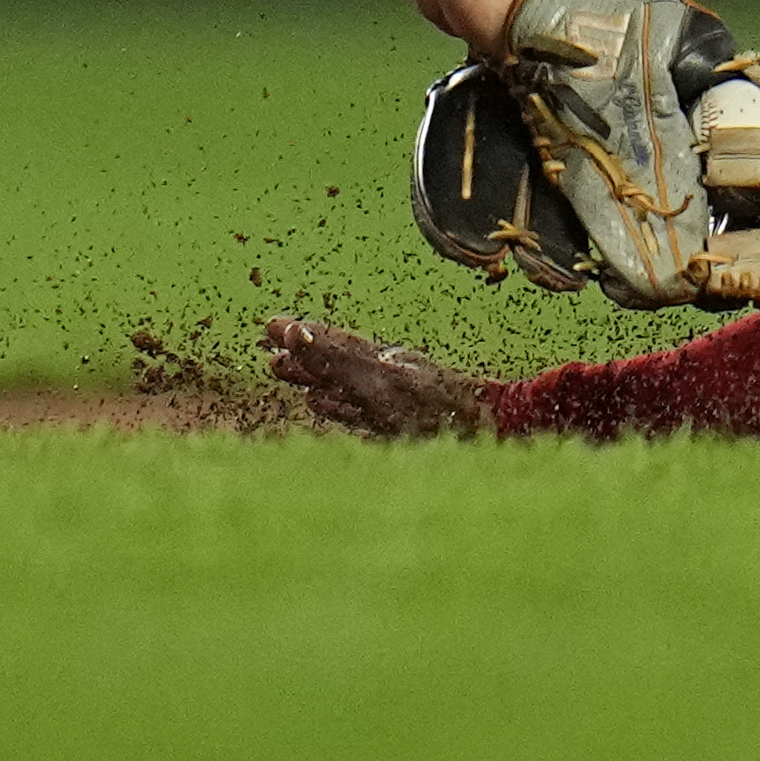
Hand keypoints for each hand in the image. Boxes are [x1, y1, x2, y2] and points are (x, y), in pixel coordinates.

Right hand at [265, 315, 493, 438]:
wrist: (491, 433)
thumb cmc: (437, 411)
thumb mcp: (379, 385)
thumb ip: (337, 361)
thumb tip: (295, 332)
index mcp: (378, 362)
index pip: (331, 344)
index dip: (302, 336)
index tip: (272, 327)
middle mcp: (382, 377)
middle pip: (332, 363)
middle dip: (300, 358)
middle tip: (268, 353)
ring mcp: (390, 402)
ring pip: (339, 386)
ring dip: (311, 379)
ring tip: (282, 371)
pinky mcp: (397, 427)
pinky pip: (353, 410)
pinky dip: (331, 404)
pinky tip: (320, 406)